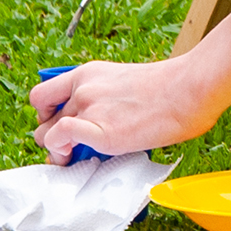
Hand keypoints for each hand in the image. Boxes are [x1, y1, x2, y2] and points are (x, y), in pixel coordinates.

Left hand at [32, 12, 230, 162]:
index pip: (42, 94)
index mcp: (87, 74)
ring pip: (44, 134)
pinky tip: (75, 156)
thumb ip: (101, 99)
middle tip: (71, 148)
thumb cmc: (168, 89)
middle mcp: (82, 88)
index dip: (45, 115)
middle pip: (42, 120)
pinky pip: (58, 138)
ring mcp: (89, 107)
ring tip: (74, 156)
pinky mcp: (99, 129)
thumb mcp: (122, 83)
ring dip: (55, 150)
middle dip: (52, 138)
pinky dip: (60, 151)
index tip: (59, 125)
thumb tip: (92, 127)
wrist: (188, 89)